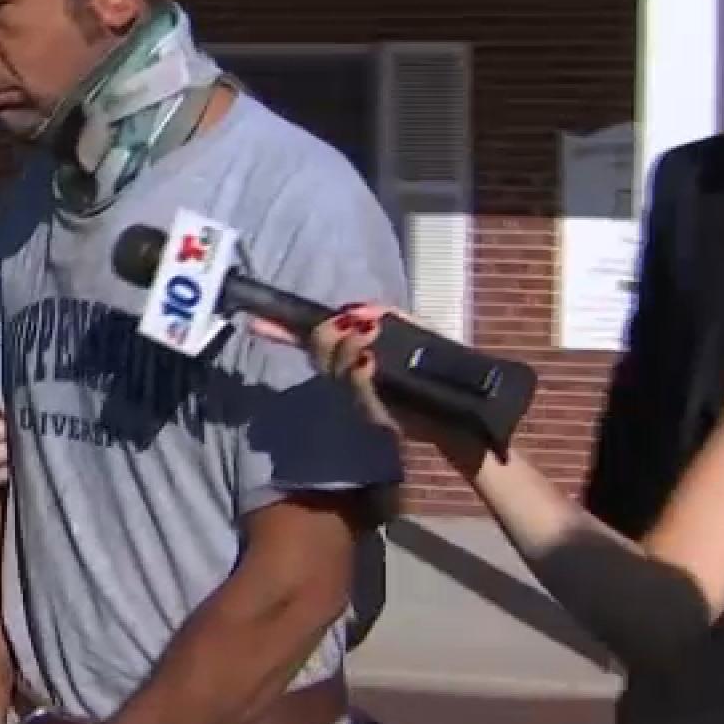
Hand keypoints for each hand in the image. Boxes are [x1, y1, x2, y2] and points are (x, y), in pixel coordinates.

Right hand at [248, 305, 466, 453]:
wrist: (466, 402)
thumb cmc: (439, 361)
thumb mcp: (412, 327)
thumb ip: (383, 313)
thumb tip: (354, 311)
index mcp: (353, 348)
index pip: (311, 337)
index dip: (283, 329)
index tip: (257, 321)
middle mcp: (350, 371)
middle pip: (319, 348)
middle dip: (328, 334)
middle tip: (350, 329)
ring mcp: (360, 393)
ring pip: (337, 366)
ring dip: (350, 349)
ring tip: (371, 341)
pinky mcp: (375, 412)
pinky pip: (360, 388)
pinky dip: (362, 374)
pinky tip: (370, 363)